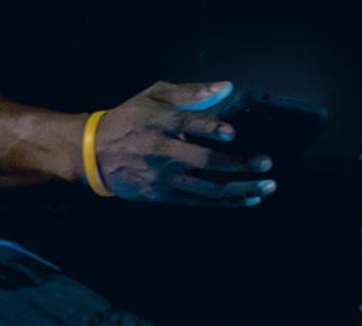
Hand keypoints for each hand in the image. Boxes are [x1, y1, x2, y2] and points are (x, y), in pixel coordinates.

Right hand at [90, 81, 276, 205]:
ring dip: (240, 189)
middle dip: (240, 165)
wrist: (94, 155)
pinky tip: (246, 199)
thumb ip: (190, 93)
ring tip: (266, 187)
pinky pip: (200, 201)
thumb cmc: (129, 120)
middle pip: (206, 161)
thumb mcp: (154, 96)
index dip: (212, 129)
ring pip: (208, 188)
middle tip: (266, 164)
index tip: (233, 133)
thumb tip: (226, 87)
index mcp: (159, 124)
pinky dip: (225, 202)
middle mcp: (162, 153)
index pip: (189, 125)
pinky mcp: (163, 196)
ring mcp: (163, 178)